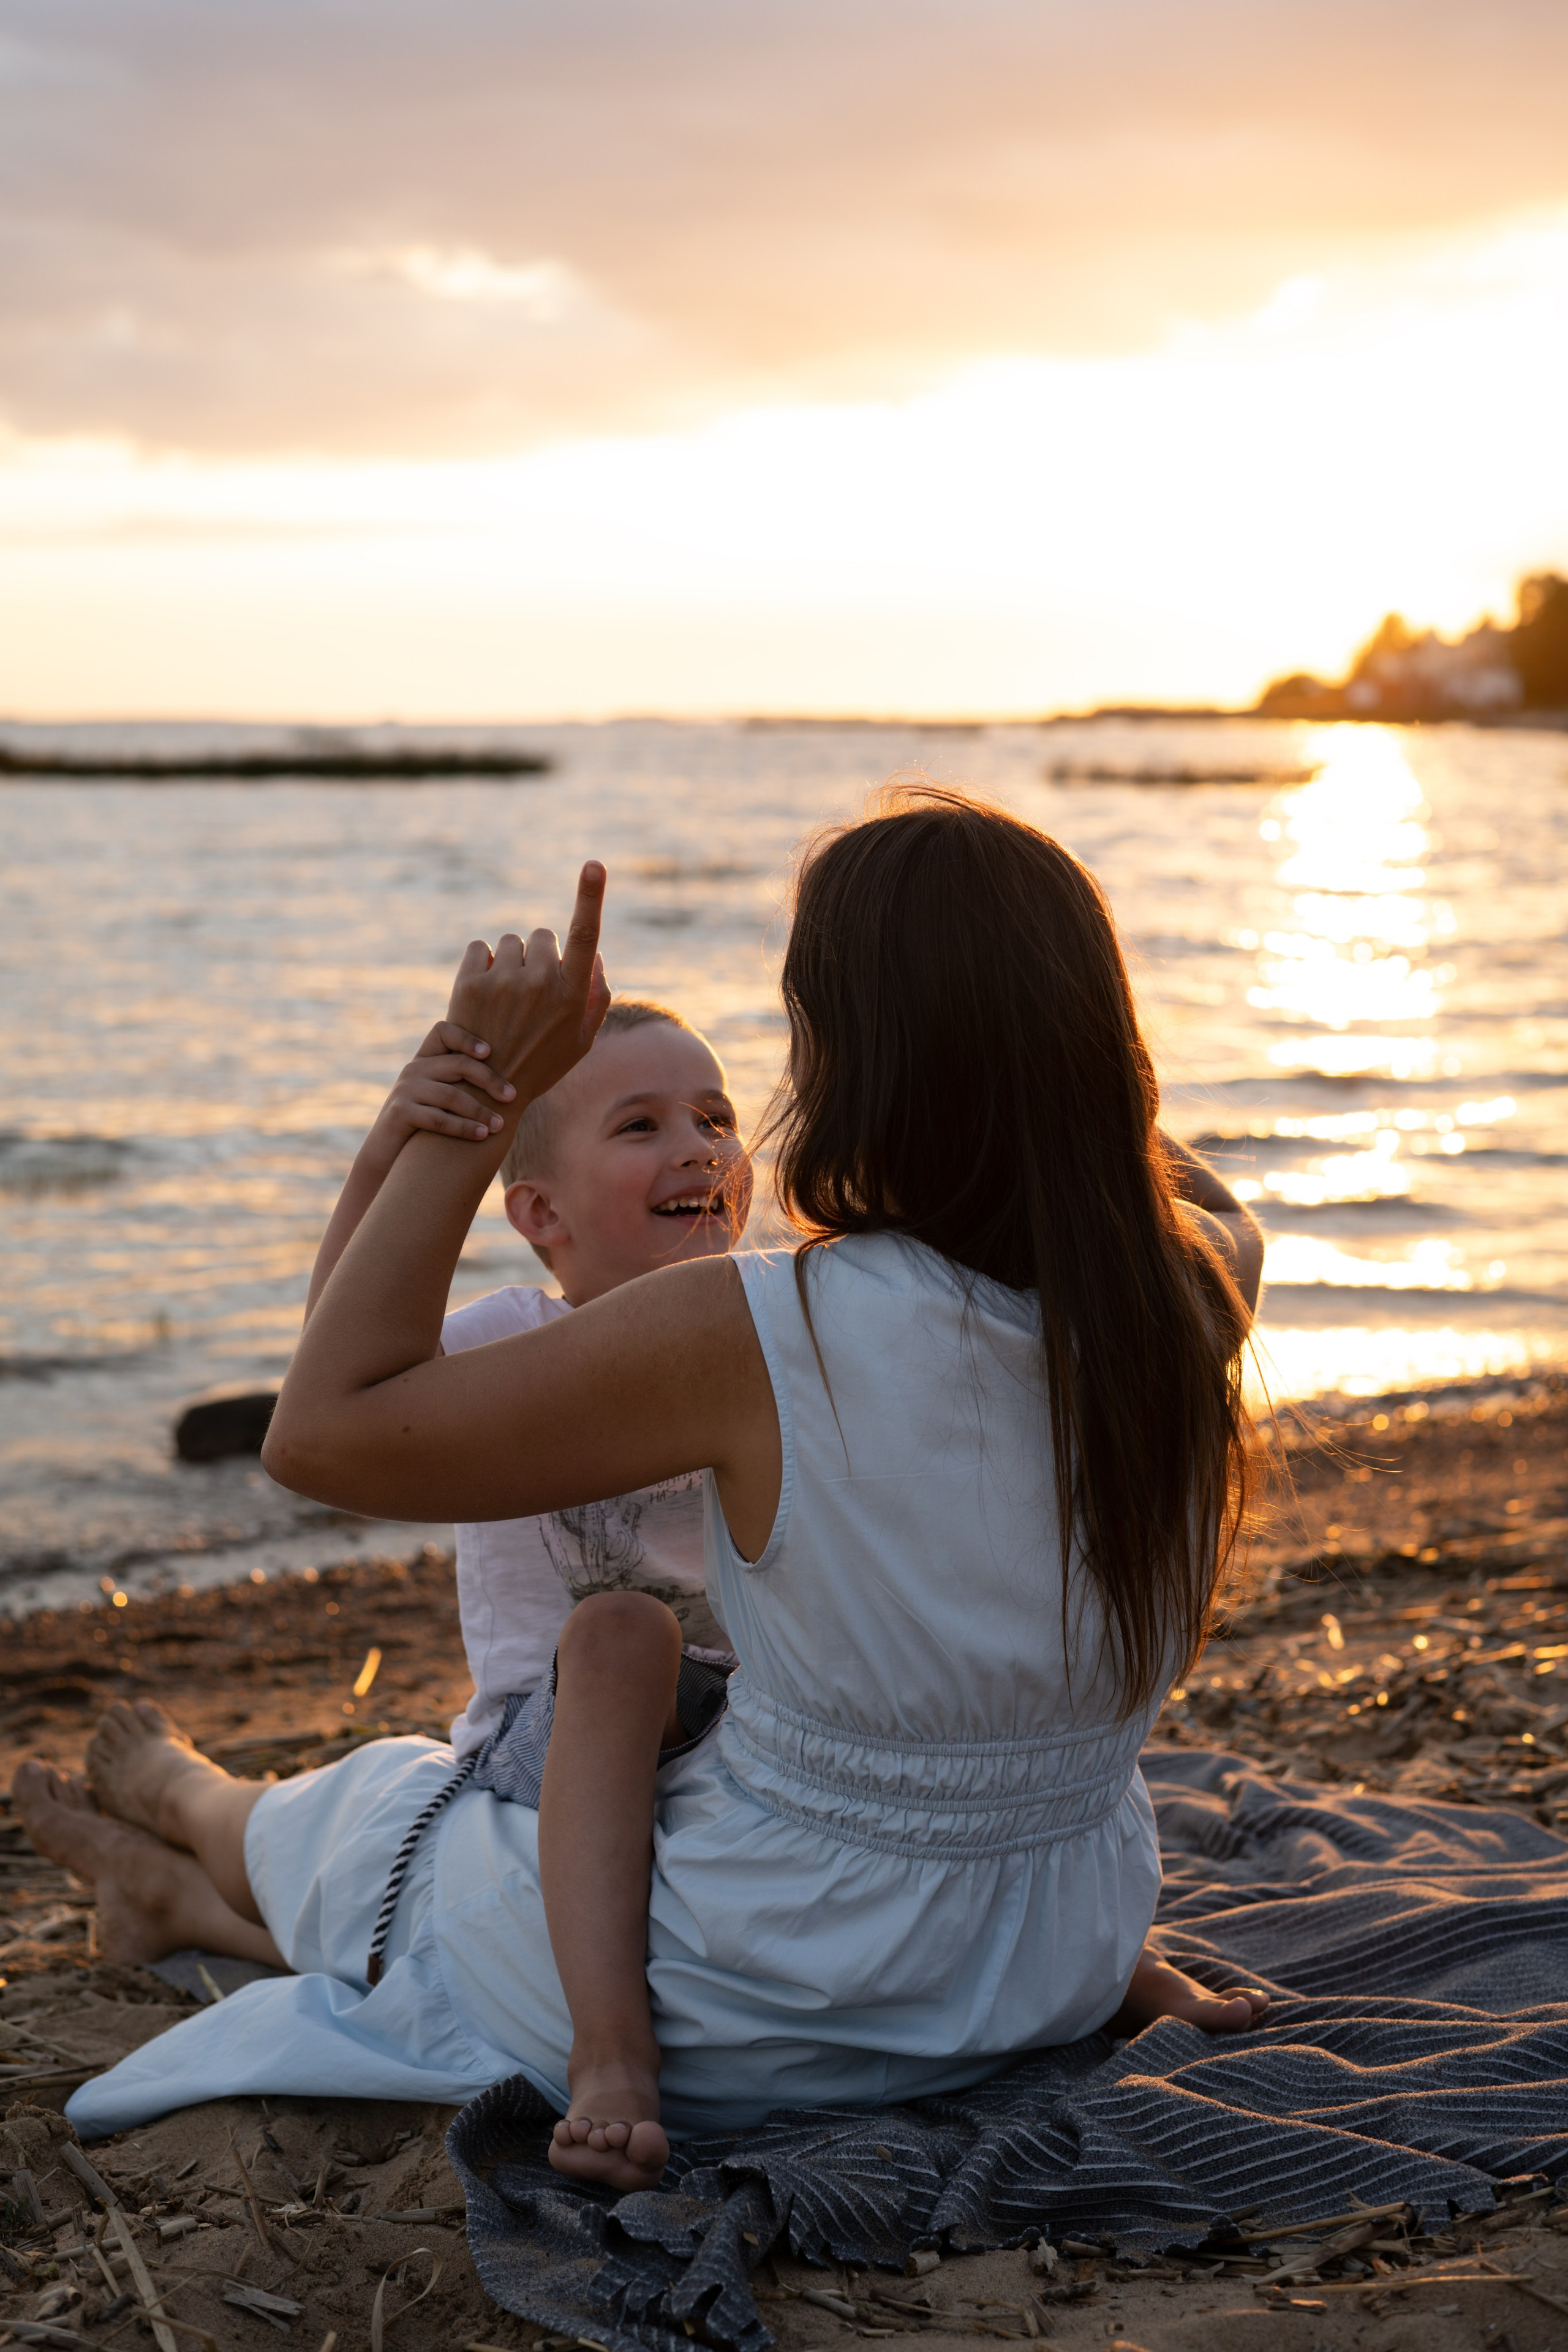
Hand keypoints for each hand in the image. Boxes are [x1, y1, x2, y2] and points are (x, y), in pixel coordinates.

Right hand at [364, 1020, 518, 1161]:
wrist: (389, 1154)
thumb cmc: (425, 1126)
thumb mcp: (441, 1098)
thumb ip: (462, 1083)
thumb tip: (509, 1083)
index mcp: (425, 1060)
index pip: (443, 1031)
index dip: (467, 1037)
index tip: (489, 1052)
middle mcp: (413, 1069)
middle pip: (458, 1064)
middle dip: (489, 1080)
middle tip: (512, 1096)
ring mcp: (405, 1090)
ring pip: (451, 1095)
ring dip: (480, 1110)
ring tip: (500, 1125)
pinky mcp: (400, 1113)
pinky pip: (438, 1118)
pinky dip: (463, 1127)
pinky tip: (482, 1135)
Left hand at [447, 864, 610, 1107]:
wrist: (487, 1093)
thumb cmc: (543, 1064)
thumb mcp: (581, 1040)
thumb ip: (595, 997)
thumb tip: (594, 958)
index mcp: (572, 994)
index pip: (585, 935)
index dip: (591, 896)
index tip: (595, 864)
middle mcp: (540, 982)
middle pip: (542, 936)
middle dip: (538, 955)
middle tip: (530, 992)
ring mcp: (504, 981)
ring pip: (511, 943)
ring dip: (510, 961)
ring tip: (506, 999)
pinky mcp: (471, 982)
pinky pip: (480, 948)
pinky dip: (482, 963)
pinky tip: (484, 992)